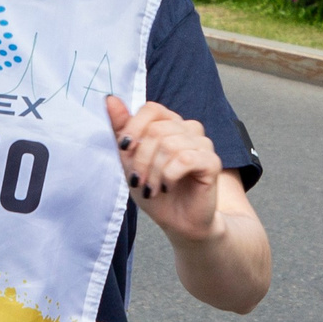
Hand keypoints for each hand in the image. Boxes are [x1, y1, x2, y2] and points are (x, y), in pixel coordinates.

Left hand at [105, 97, 224, 243]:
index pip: (151, 109)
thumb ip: (121, 130)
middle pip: (157, 130)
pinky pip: (185, 159)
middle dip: (141, 159)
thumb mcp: (129, 161)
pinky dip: (169, 175)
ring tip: (151, 188)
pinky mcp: (212, 162)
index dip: (134, 127)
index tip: (124, 149)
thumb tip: (110, 99)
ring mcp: (203, 144)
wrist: (178, 222)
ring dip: (154, 172)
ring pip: (169, 145)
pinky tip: (167, 186)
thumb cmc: (155, 190)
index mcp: (169, 124)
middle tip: (138, 181)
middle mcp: (188, 129)